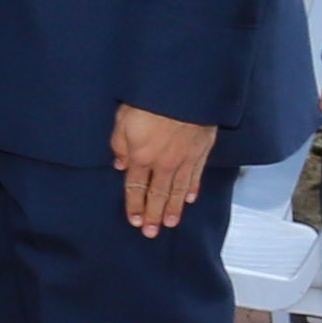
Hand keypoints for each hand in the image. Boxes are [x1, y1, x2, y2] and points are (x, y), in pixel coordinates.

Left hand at [109, 106, 214, 237]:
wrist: (184, 89)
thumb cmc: (149, 100)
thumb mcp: (122, 120)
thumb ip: (119, 146)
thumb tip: (121, 166)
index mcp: (141, 157)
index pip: (136, 187)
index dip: (134, 205)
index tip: (134, 221)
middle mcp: (164, 163)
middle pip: (157, 195)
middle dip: (153, 215)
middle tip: (151, 233)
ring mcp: (185, 159)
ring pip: (178, 190)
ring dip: (173, 209)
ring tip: (170, 224)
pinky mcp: (201, 150)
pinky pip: (196, 175)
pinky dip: (192, 189)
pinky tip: (190, 200)